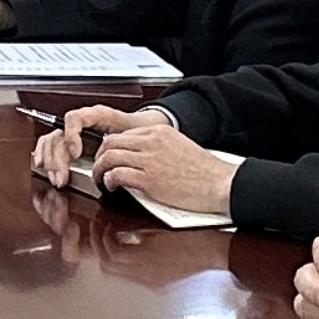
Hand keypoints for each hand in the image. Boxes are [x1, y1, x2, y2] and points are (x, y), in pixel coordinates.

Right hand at [31, 103, 144, 187]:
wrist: (141, 130)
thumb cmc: (137, 130)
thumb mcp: (135, 132)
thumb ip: (125, 140)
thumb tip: (114, 155)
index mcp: (96, 116)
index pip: (74, 118)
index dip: (71, 135)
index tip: (75, 153)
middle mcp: (81, 124)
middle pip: (59, 136)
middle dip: (57, 159)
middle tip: (62, 178)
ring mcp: (73, 133)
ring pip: (51, 141)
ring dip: (50, 161)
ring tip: (57, 179)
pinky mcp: (70, 143)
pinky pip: (50, 145)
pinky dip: (44, 156)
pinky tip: (42, 167)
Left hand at [87, 112, 234, 218]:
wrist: (220, 184)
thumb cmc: (204, 171)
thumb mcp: (178, 147)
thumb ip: (157, 147)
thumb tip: (138, 156)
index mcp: (160, 131)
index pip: (123, 133)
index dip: (110, 147)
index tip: (108, 157)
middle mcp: (151, 141)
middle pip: (110, 142)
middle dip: (99, 157)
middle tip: (99, 169)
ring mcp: (149, 160)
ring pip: (108, 157)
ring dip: (99, 170)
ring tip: (101, 180)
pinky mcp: (149, 179)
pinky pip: (116, 175)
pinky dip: (108, 181)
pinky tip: (111, 187)